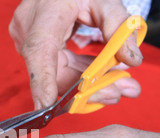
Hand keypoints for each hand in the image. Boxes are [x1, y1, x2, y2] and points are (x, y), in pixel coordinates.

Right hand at [9, 0, 143, 108]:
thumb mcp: (105, 0)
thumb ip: (119, 28)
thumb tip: (132, 61)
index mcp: (44, 13)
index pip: (39, 50)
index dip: (42, 80)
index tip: (47, 105)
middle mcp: (28, 30)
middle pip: (52, 71)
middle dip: (86, 88)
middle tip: (118, 93)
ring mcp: (27, 40)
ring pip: (55, 74)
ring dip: (87, 85)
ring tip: (119, 87)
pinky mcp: (35, 47)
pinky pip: (57, 69)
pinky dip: (80, 75)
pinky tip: (103, 78)